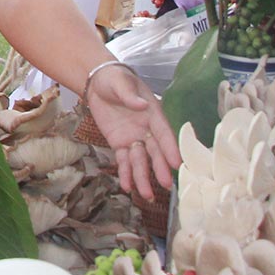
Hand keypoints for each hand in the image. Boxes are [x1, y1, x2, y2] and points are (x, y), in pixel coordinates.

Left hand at [85, 65, 178, 202]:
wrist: (97, 83)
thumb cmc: (115, 79)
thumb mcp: (121, 83)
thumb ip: (130, 95)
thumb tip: (140, 105)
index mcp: (152, 113)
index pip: (163, 133)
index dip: (170, 148)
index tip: (177, 163)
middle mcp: (146, 129)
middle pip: (155, 151)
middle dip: (160, 167)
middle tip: (165, 184)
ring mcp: (133, 138)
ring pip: (140, 160)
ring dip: (143, 176)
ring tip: (146, 194)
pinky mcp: (119, 143)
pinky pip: (123, 160)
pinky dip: (125, 173)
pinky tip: (127, 186)